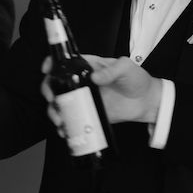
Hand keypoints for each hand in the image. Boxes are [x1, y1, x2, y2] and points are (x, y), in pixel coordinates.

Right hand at [41, 53, 161, 125]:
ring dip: (54, 112)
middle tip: (52, 100)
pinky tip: (65, 131)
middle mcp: (81, 82)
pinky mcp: (87, 114)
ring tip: (60, 121)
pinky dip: (64, 126)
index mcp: (87, 66)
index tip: (46, 70)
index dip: (51, 64)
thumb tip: (95, 77)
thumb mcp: (126, 68)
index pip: (64, 62)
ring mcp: (83, 99)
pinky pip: (71, 119)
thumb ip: (113, 70)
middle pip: (56, 84)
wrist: (146, 102)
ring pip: (60, 104)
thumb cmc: (137, 79)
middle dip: (48, 92)